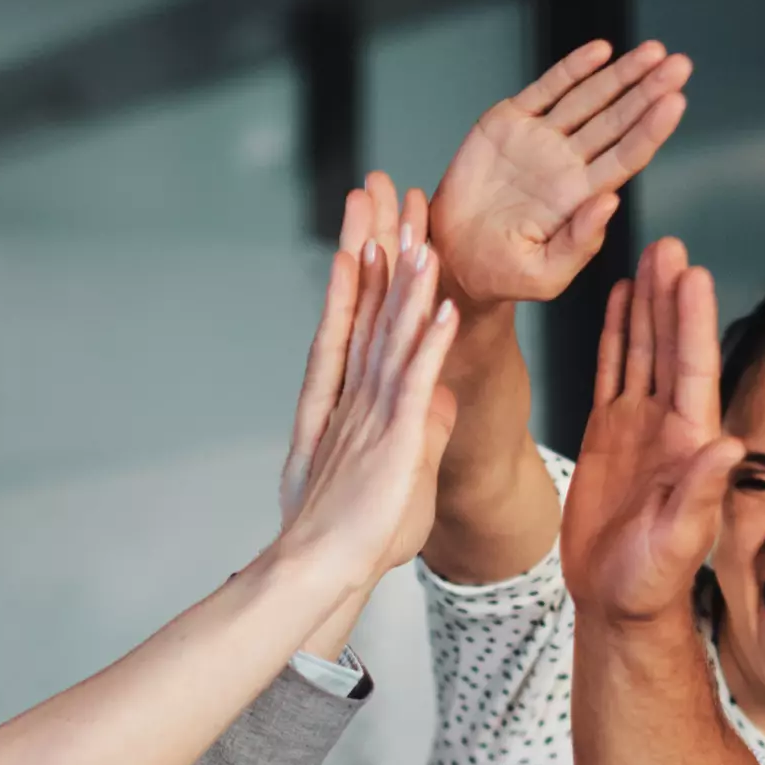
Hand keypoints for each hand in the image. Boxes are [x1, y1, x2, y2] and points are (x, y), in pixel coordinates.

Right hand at [281, 174, 430, 520]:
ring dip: (408, 280)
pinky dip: (429, 342)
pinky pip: (416, 382)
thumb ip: (422, 429)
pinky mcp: (392, 440)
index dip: (372, 268)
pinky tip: (442, 305)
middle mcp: (355, 396)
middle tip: (381, 191)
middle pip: (369, 307)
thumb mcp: (402, 473)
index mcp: (351, 399)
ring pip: (392, 333)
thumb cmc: (357, 536)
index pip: (362, 318)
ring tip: (419, 229)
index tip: (379, 221)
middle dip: (378, 246)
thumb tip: (444, 398)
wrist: (320, 573)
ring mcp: (371, 414)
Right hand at [429, 39, 690, 311]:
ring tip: (654, 51)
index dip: (651, 129)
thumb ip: (580, 244)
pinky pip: (547, 88)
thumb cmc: (500, 273)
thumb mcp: (544, 275)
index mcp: (581, 197)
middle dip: (648, 91)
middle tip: (679, 65)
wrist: (452, 258)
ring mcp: (540, 140)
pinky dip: (573, 68)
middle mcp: (568, 163)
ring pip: (589, 98)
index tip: (675, 102)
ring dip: (621, 73)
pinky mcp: (509, 122)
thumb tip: (609, 203)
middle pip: (618, 120)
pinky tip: (601, 51)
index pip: (626, 156)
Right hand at [558, 236, 740, 626]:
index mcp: (689, 444)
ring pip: (643, 351)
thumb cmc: (650, 581)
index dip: (692, 320)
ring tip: (647, 258)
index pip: (692, 368)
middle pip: (669, 347)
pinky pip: (613, 374)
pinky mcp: (607, 437)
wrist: (617, 602)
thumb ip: (701, 492)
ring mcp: (638, 428)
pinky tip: (621, 303)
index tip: (692, 273)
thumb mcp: (679, 539)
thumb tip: (729, 444)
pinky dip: (617, 337)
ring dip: (646, 305)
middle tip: (668, 244)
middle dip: (669, 295)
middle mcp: (668, 427)